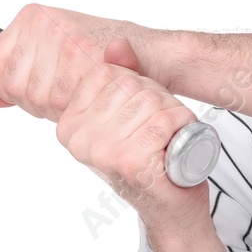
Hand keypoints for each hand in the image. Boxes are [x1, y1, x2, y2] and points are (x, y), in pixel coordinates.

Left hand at [0, 3, 161, 118]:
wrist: (149, 55)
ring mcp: (62, 35)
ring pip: (37, 95)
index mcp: (29, 18)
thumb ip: (11, 79)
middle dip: (38, 101)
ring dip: (59, 107)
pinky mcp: (82, 52)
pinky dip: (77, 106)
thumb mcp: (49, 64)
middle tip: (67, 91)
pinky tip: (92, 93)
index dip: (13, 89)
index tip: (40, 87)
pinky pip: (61, 99)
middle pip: (13, 85)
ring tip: (81, 91)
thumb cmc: (102, 58)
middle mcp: (42, 23)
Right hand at [55, 55, 212, 231]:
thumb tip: (115, 43)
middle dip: (156, 101)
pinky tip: (176, 146)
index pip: (106, 73)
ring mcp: (102, 150)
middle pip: (130, 85)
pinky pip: (164, 121)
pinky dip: (182, 127)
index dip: (135, 85)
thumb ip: (117, 74)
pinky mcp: (129, 160)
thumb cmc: (150, 158)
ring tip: (166, 140)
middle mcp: (79, 137)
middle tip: (158, 131)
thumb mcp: (129, 111)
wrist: (171, 207)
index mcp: (69, 123)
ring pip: (150, 101)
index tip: (140, 116)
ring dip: (171, 115)